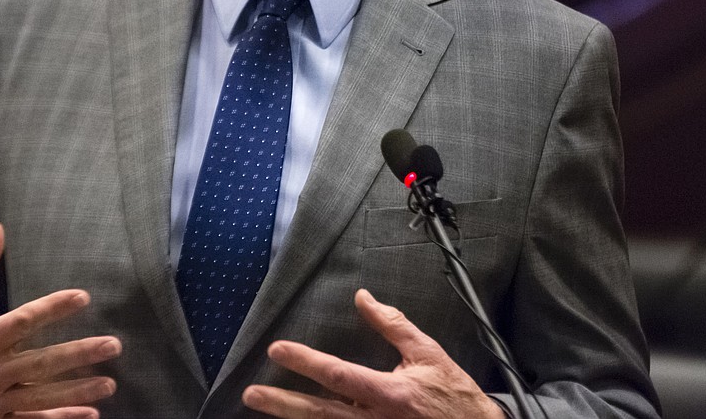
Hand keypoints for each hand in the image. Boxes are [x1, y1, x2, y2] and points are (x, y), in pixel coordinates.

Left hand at [242, 288, 501, 418]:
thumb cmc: (454, 396)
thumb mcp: (427, 353)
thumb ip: (392, 325)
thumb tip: (363, 298)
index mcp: (390, 394)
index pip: (338, 375)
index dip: (306, 362)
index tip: (277, 350)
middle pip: (320, 414)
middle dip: (283, 405)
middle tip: (251, 394)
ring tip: (262, 410)